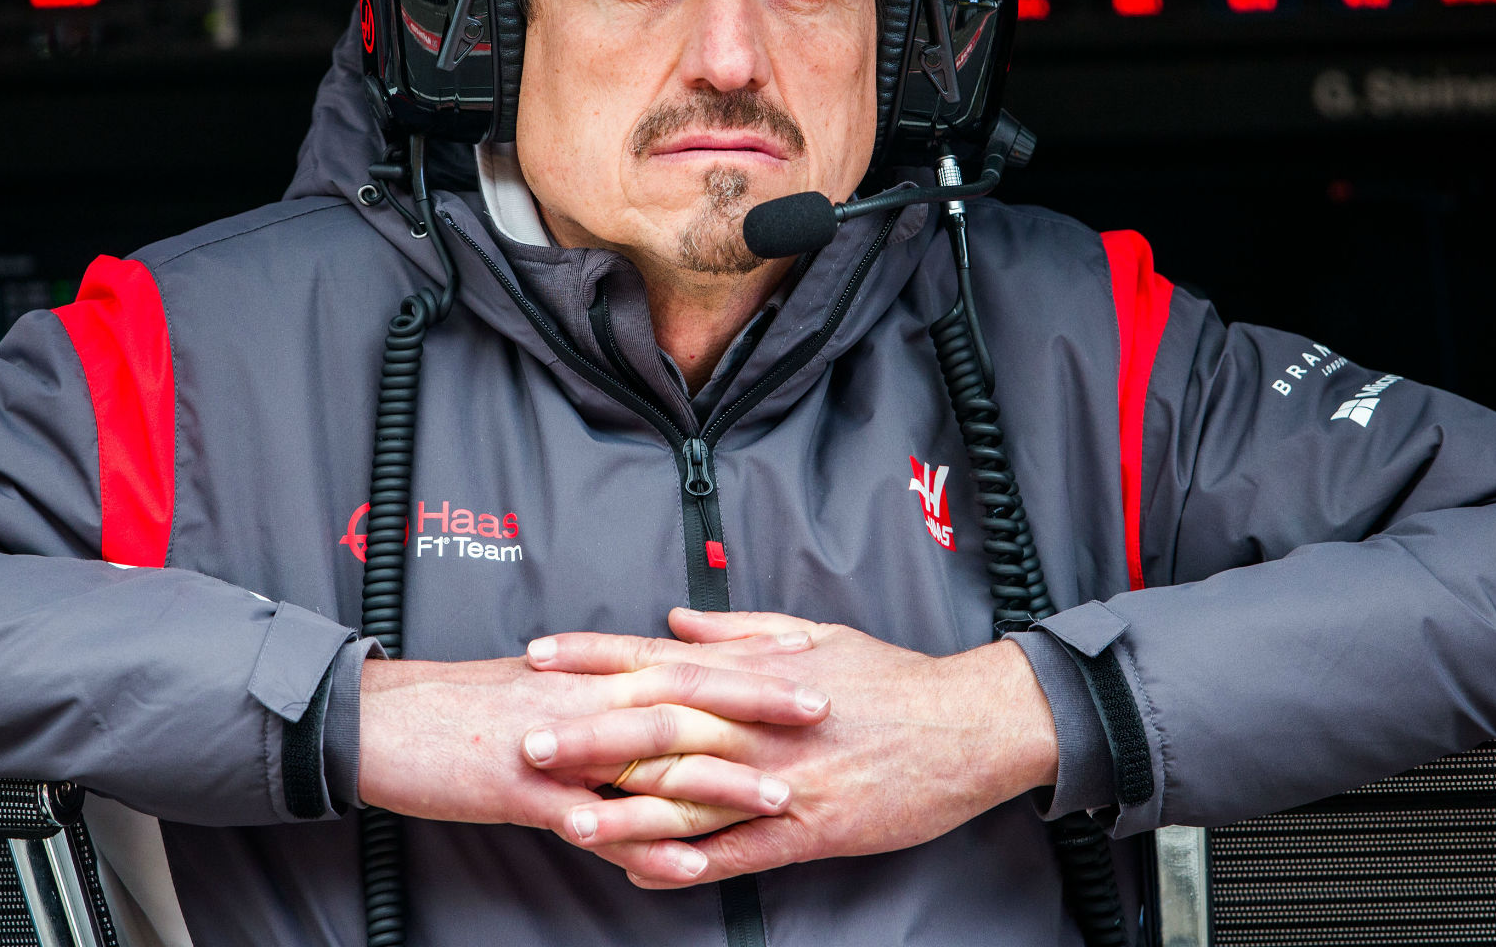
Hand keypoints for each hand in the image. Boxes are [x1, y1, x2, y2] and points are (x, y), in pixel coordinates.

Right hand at [357, 648, 829, 877]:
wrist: (382, 721)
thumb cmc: (458, 709)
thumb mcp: (538, 689)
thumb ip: (598, 693)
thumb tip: (646, 692)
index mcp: (588, 672)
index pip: (683, 658)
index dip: (746, 656)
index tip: (806, 655)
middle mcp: (582, 698)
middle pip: (685, 696)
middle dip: (757, 703)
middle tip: (823, 710)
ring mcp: (555, 745)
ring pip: (650, 759)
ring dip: (719, 780)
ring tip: (779, 797)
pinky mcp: (522, 789)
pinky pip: (591, 822)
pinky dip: (642, 844)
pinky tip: (686, 866)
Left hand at [521, 608, 1058, 887]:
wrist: (967, 726)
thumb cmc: (891, 679)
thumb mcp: (814, 634)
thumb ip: (737, 632)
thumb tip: (672, 621)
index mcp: (753, 674)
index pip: (658, 658)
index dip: (594, 658)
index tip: (538, 654)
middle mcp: (757, 725)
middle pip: (660, 727)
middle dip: (590, 733)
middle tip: (528, 741)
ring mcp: (781, 781)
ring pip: (689, 796)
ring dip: (624, 806)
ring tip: (565, 816)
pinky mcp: (810, 831)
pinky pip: (736, 854)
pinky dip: (687, 864)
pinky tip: (640, 873)